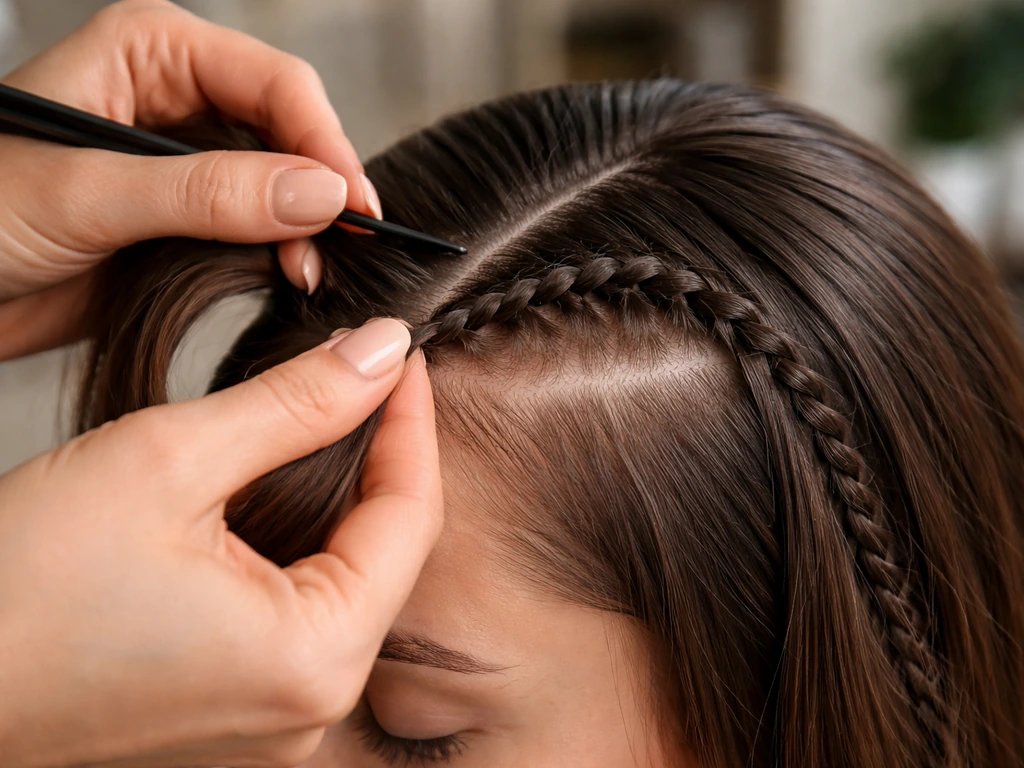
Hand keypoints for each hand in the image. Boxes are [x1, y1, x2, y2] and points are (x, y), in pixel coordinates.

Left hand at [0, 0, 380, 361]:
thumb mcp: (88, 193)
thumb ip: (207, 192)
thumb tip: (318, 192)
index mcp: (151, 52)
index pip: (275, 83)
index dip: (325, 143)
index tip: (353, 205)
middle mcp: (177, 99)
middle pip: (289, 130)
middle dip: (320, 188)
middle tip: (341, 245)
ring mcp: (187, 164)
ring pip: (283, 183)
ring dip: (306, 227)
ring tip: (308, 270)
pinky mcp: (189, 220)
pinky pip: (258, 228)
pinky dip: (282, 254)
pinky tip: (288, 276)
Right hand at [0, 319, 442, 767]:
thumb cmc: (17, 588)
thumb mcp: (169, 460)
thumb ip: (296, 403)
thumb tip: (381, 352)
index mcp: (314, 658)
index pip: (412, 515)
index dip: (412, 421)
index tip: (400, 355)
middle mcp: (310, 708)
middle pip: (389, 553)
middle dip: (384, 457)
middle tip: (369, 378)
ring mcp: (276, 720)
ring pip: (350, 581)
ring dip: (345, 497)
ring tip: (330, 419)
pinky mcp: (240, 713)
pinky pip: (304, 615)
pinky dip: (305, 546)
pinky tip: (284, 493)